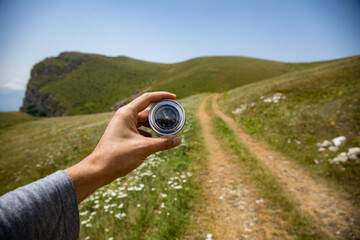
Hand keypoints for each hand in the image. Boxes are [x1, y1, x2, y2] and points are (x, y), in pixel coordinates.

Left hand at [65, 92, 181, 202]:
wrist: (98, 170)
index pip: (147, 98)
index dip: (162, 96)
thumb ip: (162, 143)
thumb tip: (179, 139)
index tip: (174, 98)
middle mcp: (124, 117)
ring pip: (144, 122)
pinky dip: (150, 134)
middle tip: (174, 119)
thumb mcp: (143, 148)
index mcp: (127, 113)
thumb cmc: (117, 156)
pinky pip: (140, 130)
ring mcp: (123, 126)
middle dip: (161, 115)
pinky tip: (156, 141)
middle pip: (147, 111)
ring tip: (168, 131)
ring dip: (156, 126)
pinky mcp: (124, 136)